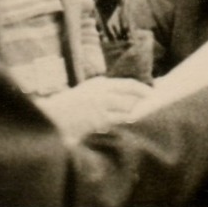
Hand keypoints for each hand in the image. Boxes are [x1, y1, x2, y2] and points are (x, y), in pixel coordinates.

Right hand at [36, 77, 154, 140]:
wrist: (53, 116)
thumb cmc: (73, 104)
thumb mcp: (89, 89)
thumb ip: (107, 89)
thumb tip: (128, 92)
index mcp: (101, 84)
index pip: (128, 84)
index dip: (142, 89)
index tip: (153, 92)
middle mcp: (102, 93)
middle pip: (131, 98)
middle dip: (140, 102)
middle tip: (148, 105)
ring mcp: (100, 108)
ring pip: (125, 111)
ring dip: (130, 114)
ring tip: (129, 114)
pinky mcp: (98, 121)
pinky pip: (116, 122)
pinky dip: (118, 122)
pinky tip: (113, 122)